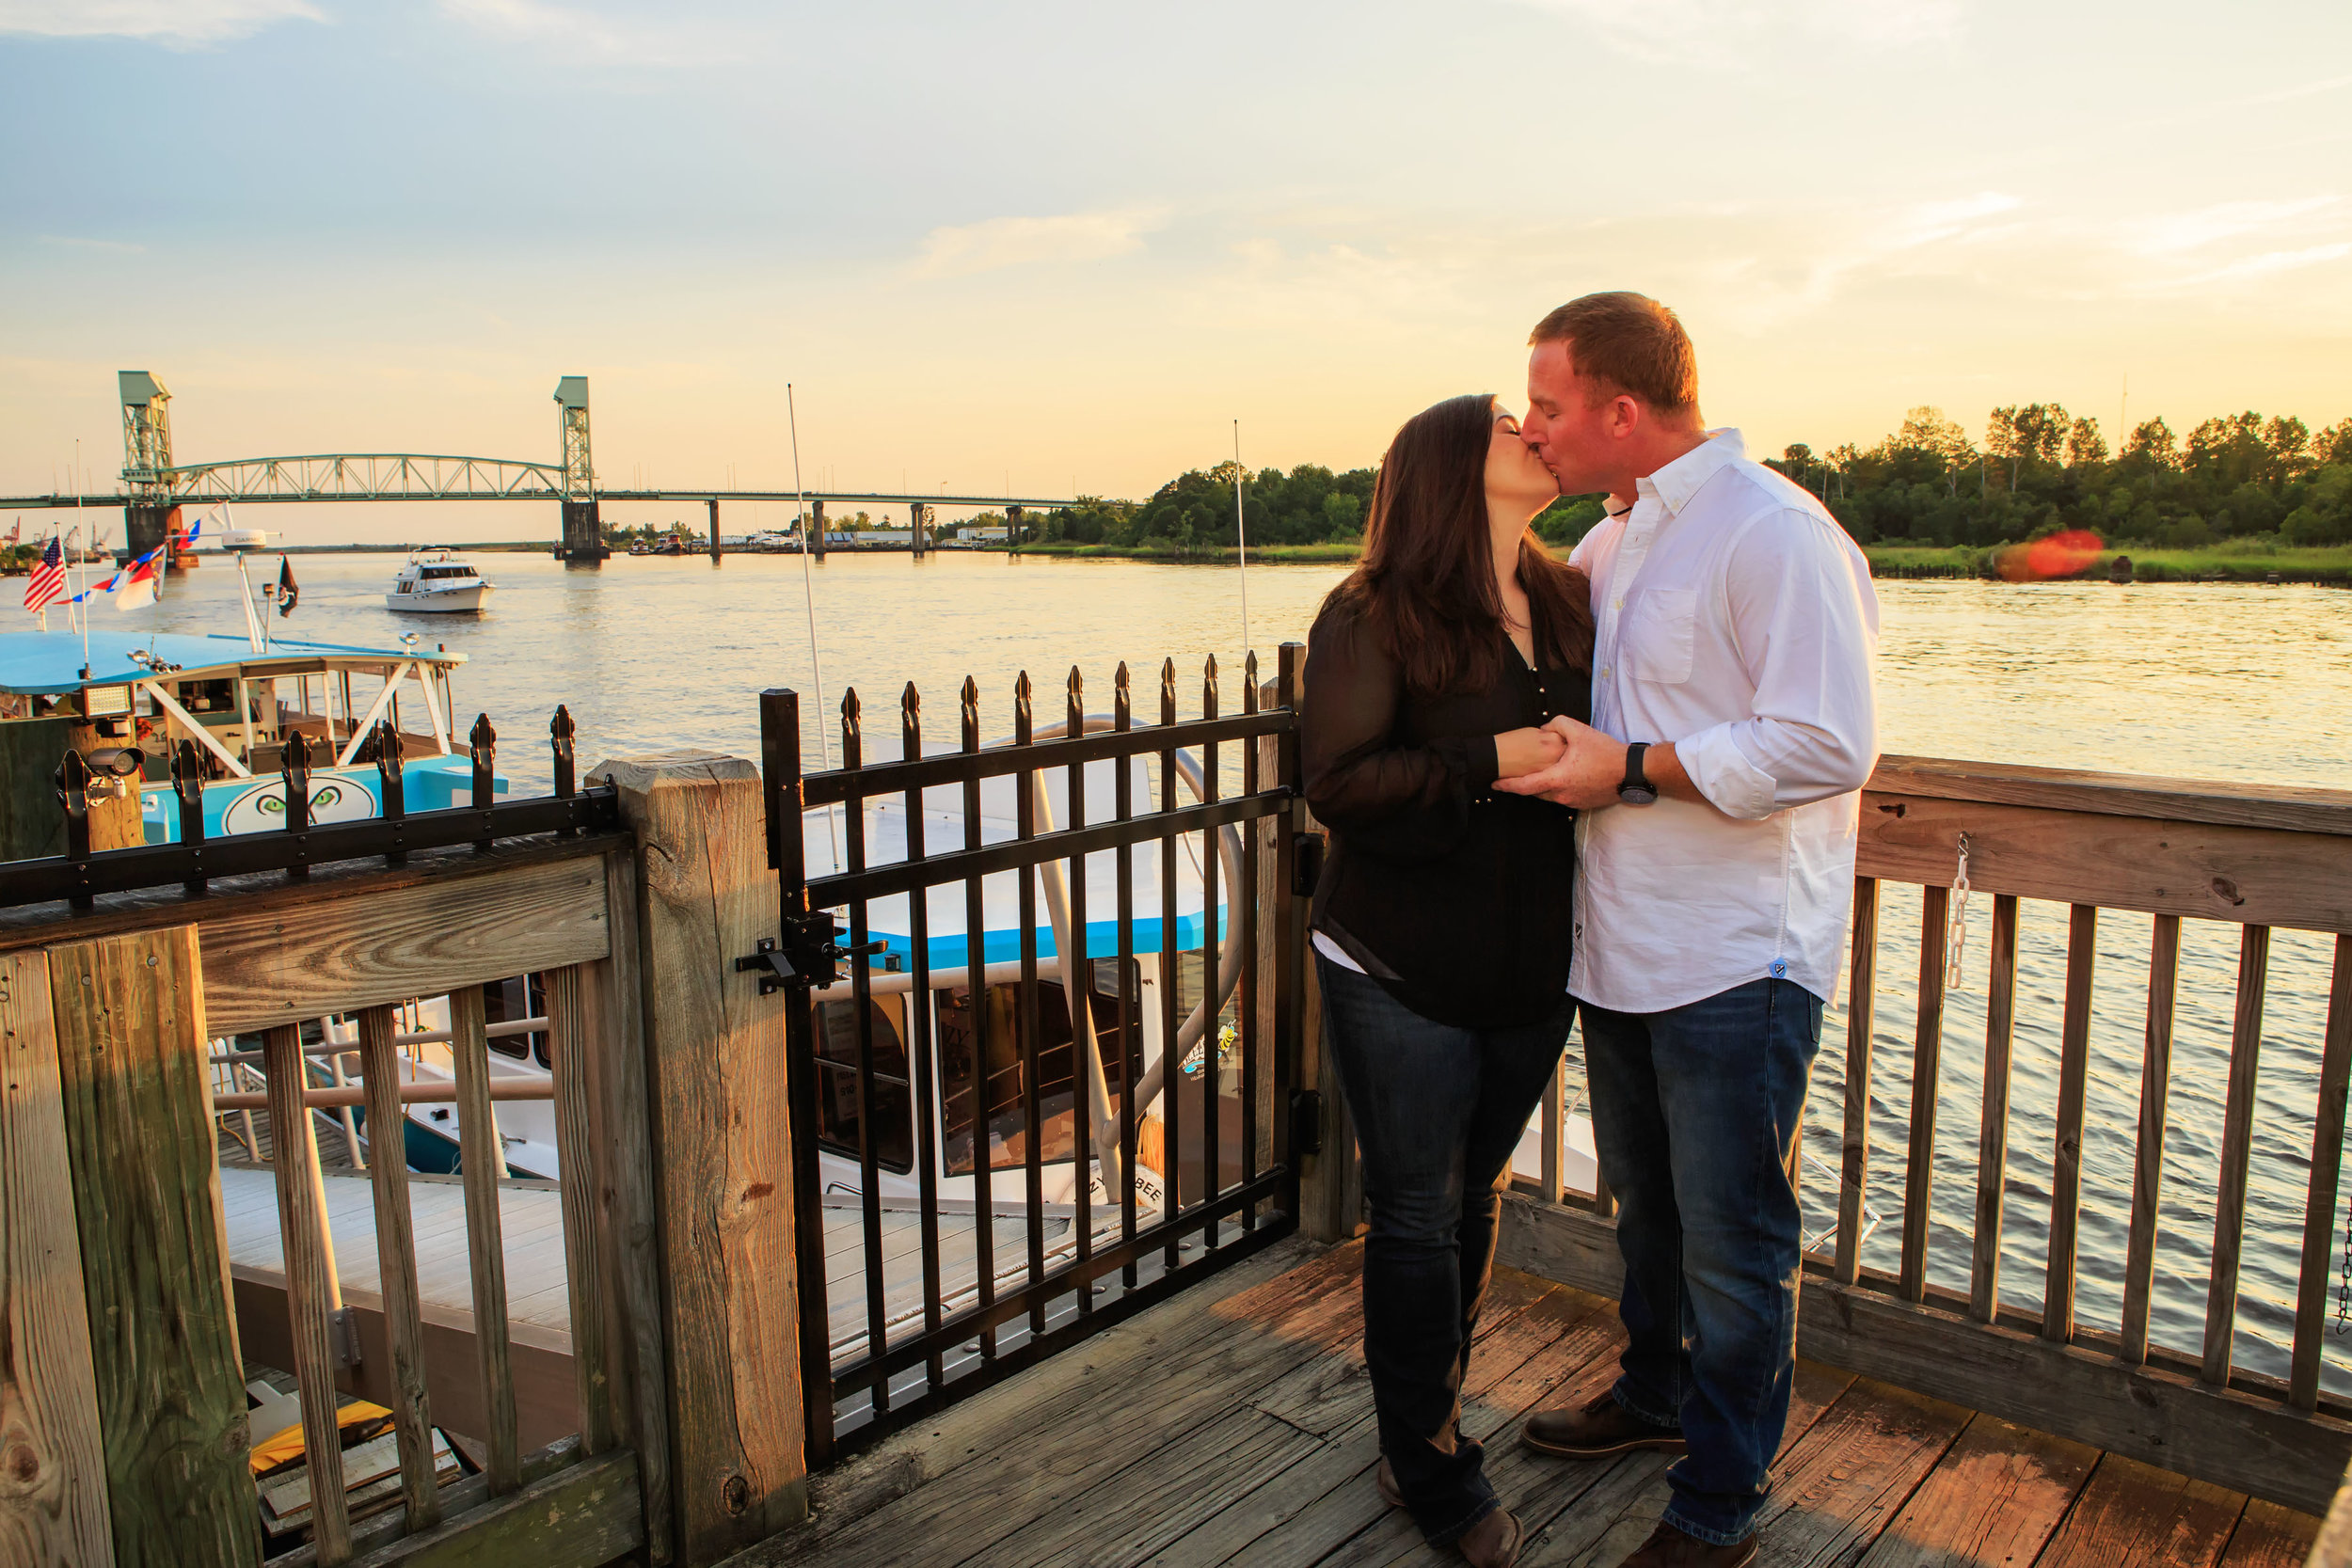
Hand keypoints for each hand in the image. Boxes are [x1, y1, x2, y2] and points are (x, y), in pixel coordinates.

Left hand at [1493, 715, 1627, 809]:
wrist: (1631, 773)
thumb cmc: (1606, 752)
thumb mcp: (1580, 730)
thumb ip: (1556, 725)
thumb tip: (1543, 730)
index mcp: (1557, 779)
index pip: (1524, 787)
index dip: (1507, 785)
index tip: (1494, 783)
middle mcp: (1562, 795)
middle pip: (1534, 792)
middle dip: (1523, 783)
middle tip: (1513, 774)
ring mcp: (1572, 802)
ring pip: (1548, 795)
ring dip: (1541, 785)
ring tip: (1536, 773)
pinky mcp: (1582, 804)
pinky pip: (1562, 797)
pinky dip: (1556, 788)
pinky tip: (1559, 777)